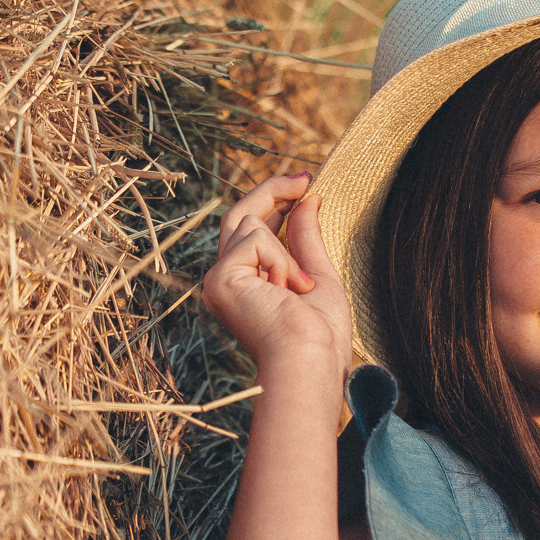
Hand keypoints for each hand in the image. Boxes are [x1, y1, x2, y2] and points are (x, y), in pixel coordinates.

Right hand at [201, 172, 352, 372]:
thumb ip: (305, 238)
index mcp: (247, 284)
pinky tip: (288, 290)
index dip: (274, 200)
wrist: (309, 360)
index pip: (250, 229)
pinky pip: (254, 240)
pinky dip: (280, 260)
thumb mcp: (316, 275)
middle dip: (272, 191)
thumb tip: (306, 200)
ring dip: (287, 252)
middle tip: (306, 180)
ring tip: (300, 289)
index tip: (305, 183)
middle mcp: (227, 281)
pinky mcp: (220, 279)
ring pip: (250, 226)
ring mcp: (219, 280)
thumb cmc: (320, 334)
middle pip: (239, 216)